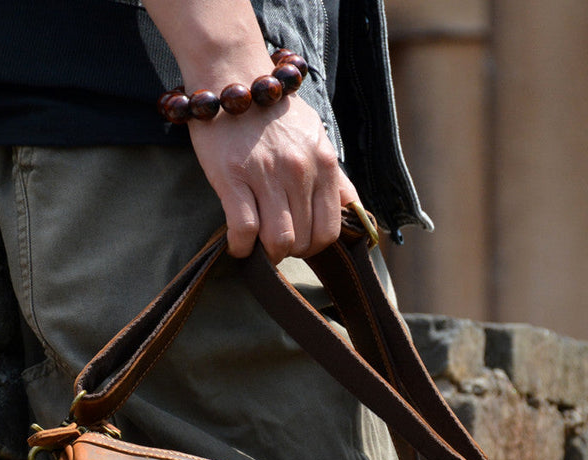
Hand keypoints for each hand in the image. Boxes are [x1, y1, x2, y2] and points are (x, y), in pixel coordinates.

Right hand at [189, 96, 359, 261]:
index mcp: (324, 163)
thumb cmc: (274, 115)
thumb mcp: (316, 138)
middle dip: (288, 251)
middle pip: (302, 241)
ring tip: (256, 245)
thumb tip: (354, 211)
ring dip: (266, 254)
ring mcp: (267, 175)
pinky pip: (244, 230)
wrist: (234, 77)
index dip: (313, 246)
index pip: (329, 230)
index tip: (298, 242)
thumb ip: (335, 178)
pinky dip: (241, 247)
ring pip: (277, 241)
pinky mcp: (234, 178)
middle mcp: (300, 170)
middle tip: (273, 241)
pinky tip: (238, 245)